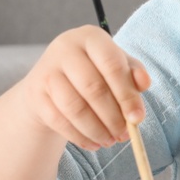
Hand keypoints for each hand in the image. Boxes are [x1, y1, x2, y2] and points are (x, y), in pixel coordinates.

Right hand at [21, 25, 150, 151]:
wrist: (51, 81)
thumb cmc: (93, 72)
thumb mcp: (116, 67)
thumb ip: (133, 73)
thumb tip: (144, 83)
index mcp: (91, 36)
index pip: (112, 64)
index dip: (127, 94)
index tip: (138, 118)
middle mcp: (65, 48)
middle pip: (93, 87)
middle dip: (113, 117)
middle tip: (124, 135)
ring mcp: (47, 70)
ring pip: (74, 108)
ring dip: (96, 130)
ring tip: (110, 141)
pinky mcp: (35, 93)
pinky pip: (59, 121)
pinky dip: (80, 137)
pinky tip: (93, 143)